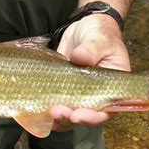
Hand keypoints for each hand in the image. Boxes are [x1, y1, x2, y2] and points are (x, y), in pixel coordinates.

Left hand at [50, 13, 130, 130]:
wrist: (84, 30)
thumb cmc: (99, 34)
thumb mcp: (99, 38)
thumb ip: (92, 48)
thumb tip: (80, 57)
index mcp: (112, 89)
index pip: (105, 112)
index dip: (91, 117)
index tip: (77, 115)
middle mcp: (95, 98)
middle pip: (83, 118)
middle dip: (68, 118)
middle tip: (56, 111)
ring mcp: (77, 96)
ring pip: (67, 116)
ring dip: (56, 118)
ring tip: (47, 111)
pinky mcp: (61, 91)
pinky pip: (54, 106)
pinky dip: (45, 111)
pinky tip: (36, 110)